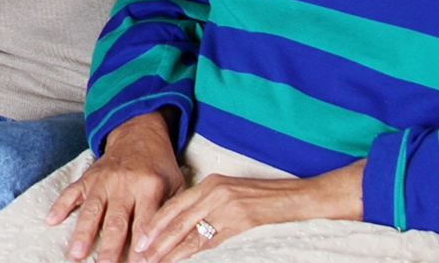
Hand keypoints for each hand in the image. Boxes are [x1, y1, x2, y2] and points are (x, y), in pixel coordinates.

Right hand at [46, 110, 185, 262]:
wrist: (139, 133)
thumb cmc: (159, 165)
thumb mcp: (176, 184)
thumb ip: (171, 212)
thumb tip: (170, 244)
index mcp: (149, 186)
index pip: (145, 221)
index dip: (142, 243)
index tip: (139, 262)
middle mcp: (124, 184)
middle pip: (116, 220)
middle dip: (110, 246)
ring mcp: (103, 180)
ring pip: (91, 210)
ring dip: (83, 232)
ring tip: (76, 253)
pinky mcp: (88, 177)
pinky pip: (71, 192)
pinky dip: (60, 206)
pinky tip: (50, 220)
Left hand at [132, 159, 364, 260]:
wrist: (301, 198)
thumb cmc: (268, 199)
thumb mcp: (234, 195)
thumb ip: (211, 204)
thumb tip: (186, 225)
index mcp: (212, 183)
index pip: (174, 205)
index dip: (155, 223)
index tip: (139, 240)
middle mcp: (215, 191)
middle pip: (176, 219)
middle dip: (155, 239)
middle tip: (137, 256)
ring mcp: (227, 205)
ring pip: (189, 232)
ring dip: (168, 250)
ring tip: (151, 262)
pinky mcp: (240, 221)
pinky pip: (210, 241)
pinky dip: (191, 253)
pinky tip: (179, 261)